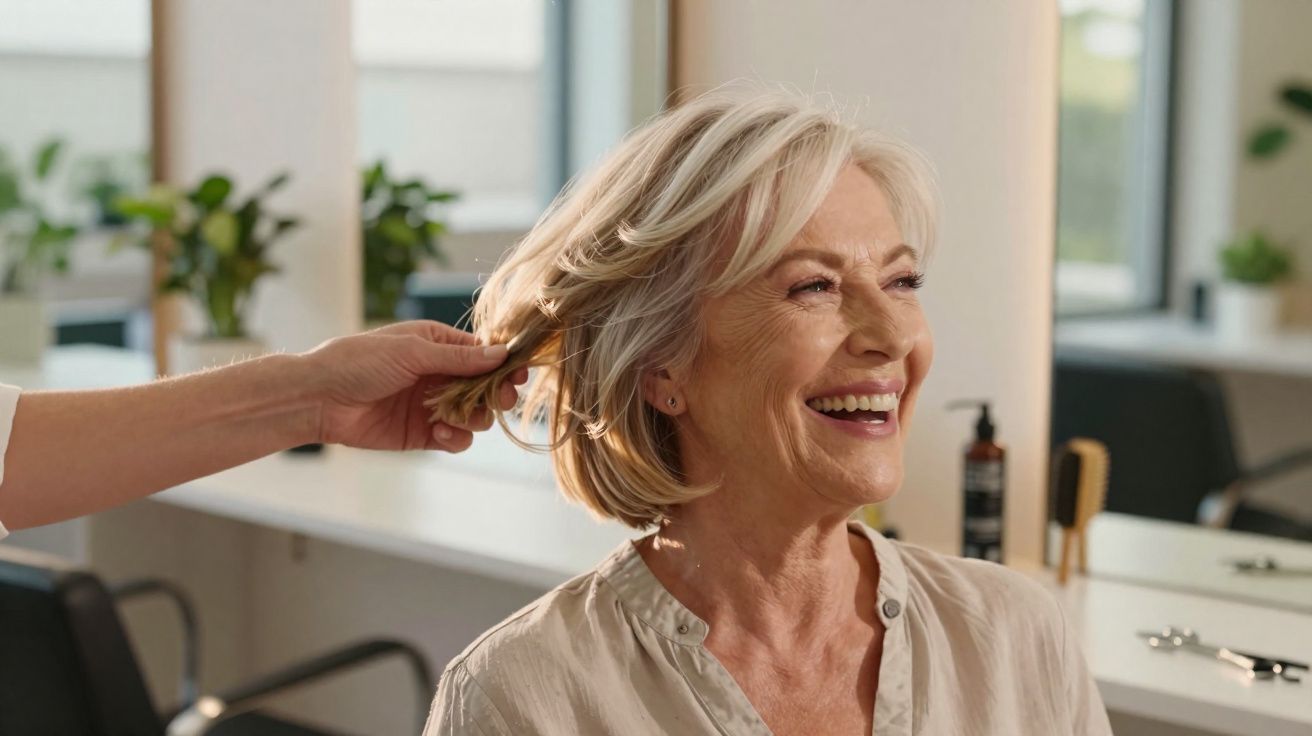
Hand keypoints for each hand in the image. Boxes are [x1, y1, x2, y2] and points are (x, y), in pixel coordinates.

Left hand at [303, 320, 527, 451]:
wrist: (319, 399)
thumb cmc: (358, 361)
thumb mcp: (411, 352)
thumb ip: (458, 358)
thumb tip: (501, 355)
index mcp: (437, 345)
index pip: (482, 354)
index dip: (502, 364)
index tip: (518, 374)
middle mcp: (439, 374)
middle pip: (485, 386)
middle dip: (496, 394)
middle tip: (500, 400)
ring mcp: (433, 405)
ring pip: (475, 415)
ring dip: (475, 418)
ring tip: (460, 418)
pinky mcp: (423, 433)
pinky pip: (456, 438)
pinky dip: (457, 437)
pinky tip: (442, 433)